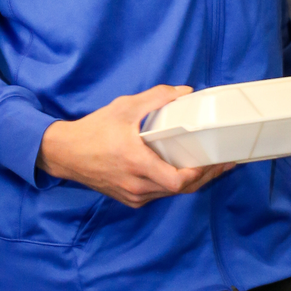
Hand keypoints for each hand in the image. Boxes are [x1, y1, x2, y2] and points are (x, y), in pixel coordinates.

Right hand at [38, 85, 238, 208]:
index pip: (177, 180)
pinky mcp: (130, 198)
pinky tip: (186, 171)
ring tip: (212, 166)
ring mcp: (133, 195)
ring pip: (171, 193)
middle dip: (206, 177)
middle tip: (226, 163)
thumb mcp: (124, 107)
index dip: (200, 174)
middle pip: (181, 189)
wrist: (65, 154)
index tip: (217, 161)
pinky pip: (159, 194)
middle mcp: (136, 185)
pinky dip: (175, 184)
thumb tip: (185, 92)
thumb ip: (156, 98)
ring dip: (192, 182)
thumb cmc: (93, 130)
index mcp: (136, 163)